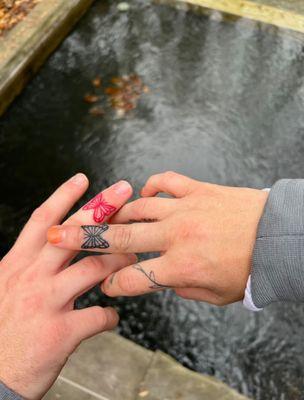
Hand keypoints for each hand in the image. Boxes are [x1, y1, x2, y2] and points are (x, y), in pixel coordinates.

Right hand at [0, 175, 133, 399]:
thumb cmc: (4, 329)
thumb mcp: (8, 287)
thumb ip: (32, 265)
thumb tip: (59, 246)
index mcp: (18, 264)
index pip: (43, 220)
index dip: (63, 196)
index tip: (83, 179)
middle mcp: (31, 277)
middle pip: (72, 234)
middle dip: (101, 209)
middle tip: (123, 191)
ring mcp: (46, 303)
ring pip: (93, 268)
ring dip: (118, 261)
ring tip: (131, 258)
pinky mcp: (60, 332)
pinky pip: (99, 315)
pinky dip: (110, 315)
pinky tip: (111, 316)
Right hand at [48, 172, 267, 305]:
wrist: (277, 235)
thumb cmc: (249, 268)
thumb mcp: (215, 293)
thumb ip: (181, 287)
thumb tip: (163, 278)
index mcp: (181, 266)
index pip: (134, 279)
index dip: (115, 285)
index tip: (106, 285)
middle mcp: (177, 235)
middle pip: (121, 238)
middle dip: (85, 239)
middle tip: (60, 235)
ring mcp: (185, 208)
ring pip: (138, 207)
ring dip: (119, 213)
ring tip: (108, 217)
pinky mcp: (197, 189)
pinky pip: (165, 181)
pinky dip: (151, 185)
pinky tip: (145, 192)